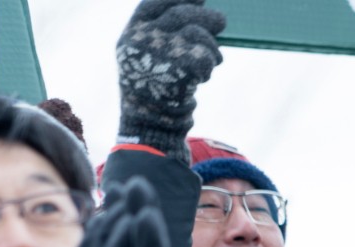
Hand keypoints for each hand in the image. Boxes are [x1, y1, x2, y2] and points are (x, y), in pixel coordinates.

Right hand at [116, 0, 225, 163]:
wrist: (153, 125)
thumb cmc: (156, 88)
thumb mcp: (150, 56)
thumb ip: (165, 31)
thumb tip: (199, 6)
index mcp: (132, 33)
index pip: (155, 2)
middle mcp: (141, 40)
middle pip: (182, 14)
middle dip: (206, 17)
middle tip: (222, 21)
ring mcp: (159, 54)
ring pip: (197, 35)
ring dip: (211, 48)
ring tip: (209, 62)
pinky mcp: (180, 69)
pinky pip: (206, 56)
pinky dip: (210, 65)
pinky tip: (202, 77)